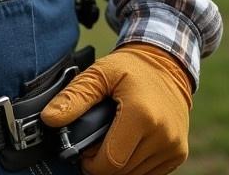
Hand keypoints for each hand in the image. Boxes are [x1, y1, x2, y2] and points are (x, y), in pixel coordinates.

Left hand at [41, 43, 192, 174]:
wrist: (165, 64)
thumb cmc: (130, 68)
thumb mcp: (99, 73)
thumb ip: (74, 97)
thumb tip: (49, 119)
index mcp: (142, 115)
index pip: (111, 162)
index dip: (91, 162)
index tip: (83, 151)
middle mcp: (163, 135)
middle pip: (122, 170)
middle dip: (103, 162)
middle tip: (95, 142)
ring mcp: (174, 146)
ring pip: (136, 174)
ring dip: (119, 163)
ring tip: (111, 139)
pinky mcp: (179, 153)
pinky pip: (151, 173)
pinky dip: (135, 163)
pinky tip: (127, 143)